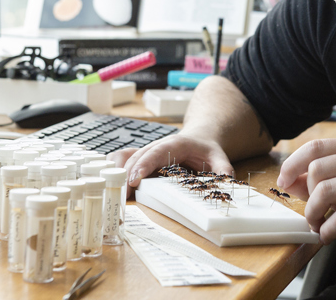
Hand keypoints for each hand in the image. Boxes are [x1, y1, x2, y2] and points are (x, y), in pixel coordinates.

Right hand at [108, 132, 233, 198]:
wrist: (199, 139)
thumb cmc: (206, 150)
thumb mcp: (219, 157)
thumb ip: (223, 169)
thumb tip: (226, 182)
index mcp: (175, 144)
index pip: (157, 152)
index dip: (145, 165)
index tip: (135, 179)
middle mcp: (158, 146)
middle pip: (138, 156)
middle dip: (128, 174)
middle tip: (122, 194)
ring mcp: (148, 152)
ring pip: (128, 158)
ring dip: (119, 173)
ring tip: (113, 192)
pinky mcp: (143, 159)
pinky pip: (125, 160)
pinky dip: (115, 169)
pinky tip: (109, 182)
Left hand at [277, 138, 335, 264]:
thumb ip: (324, 184)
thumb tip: (289, 180)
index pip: (317, 146)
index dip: (293, 163)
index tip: (282, 181)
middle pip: (317, 169)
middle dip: (306, 196)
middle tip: (312, 214)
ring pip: (326, 191)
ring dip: (313, 215)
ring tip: (319, 226)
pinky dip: (328, 230)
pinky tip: (329, 236)